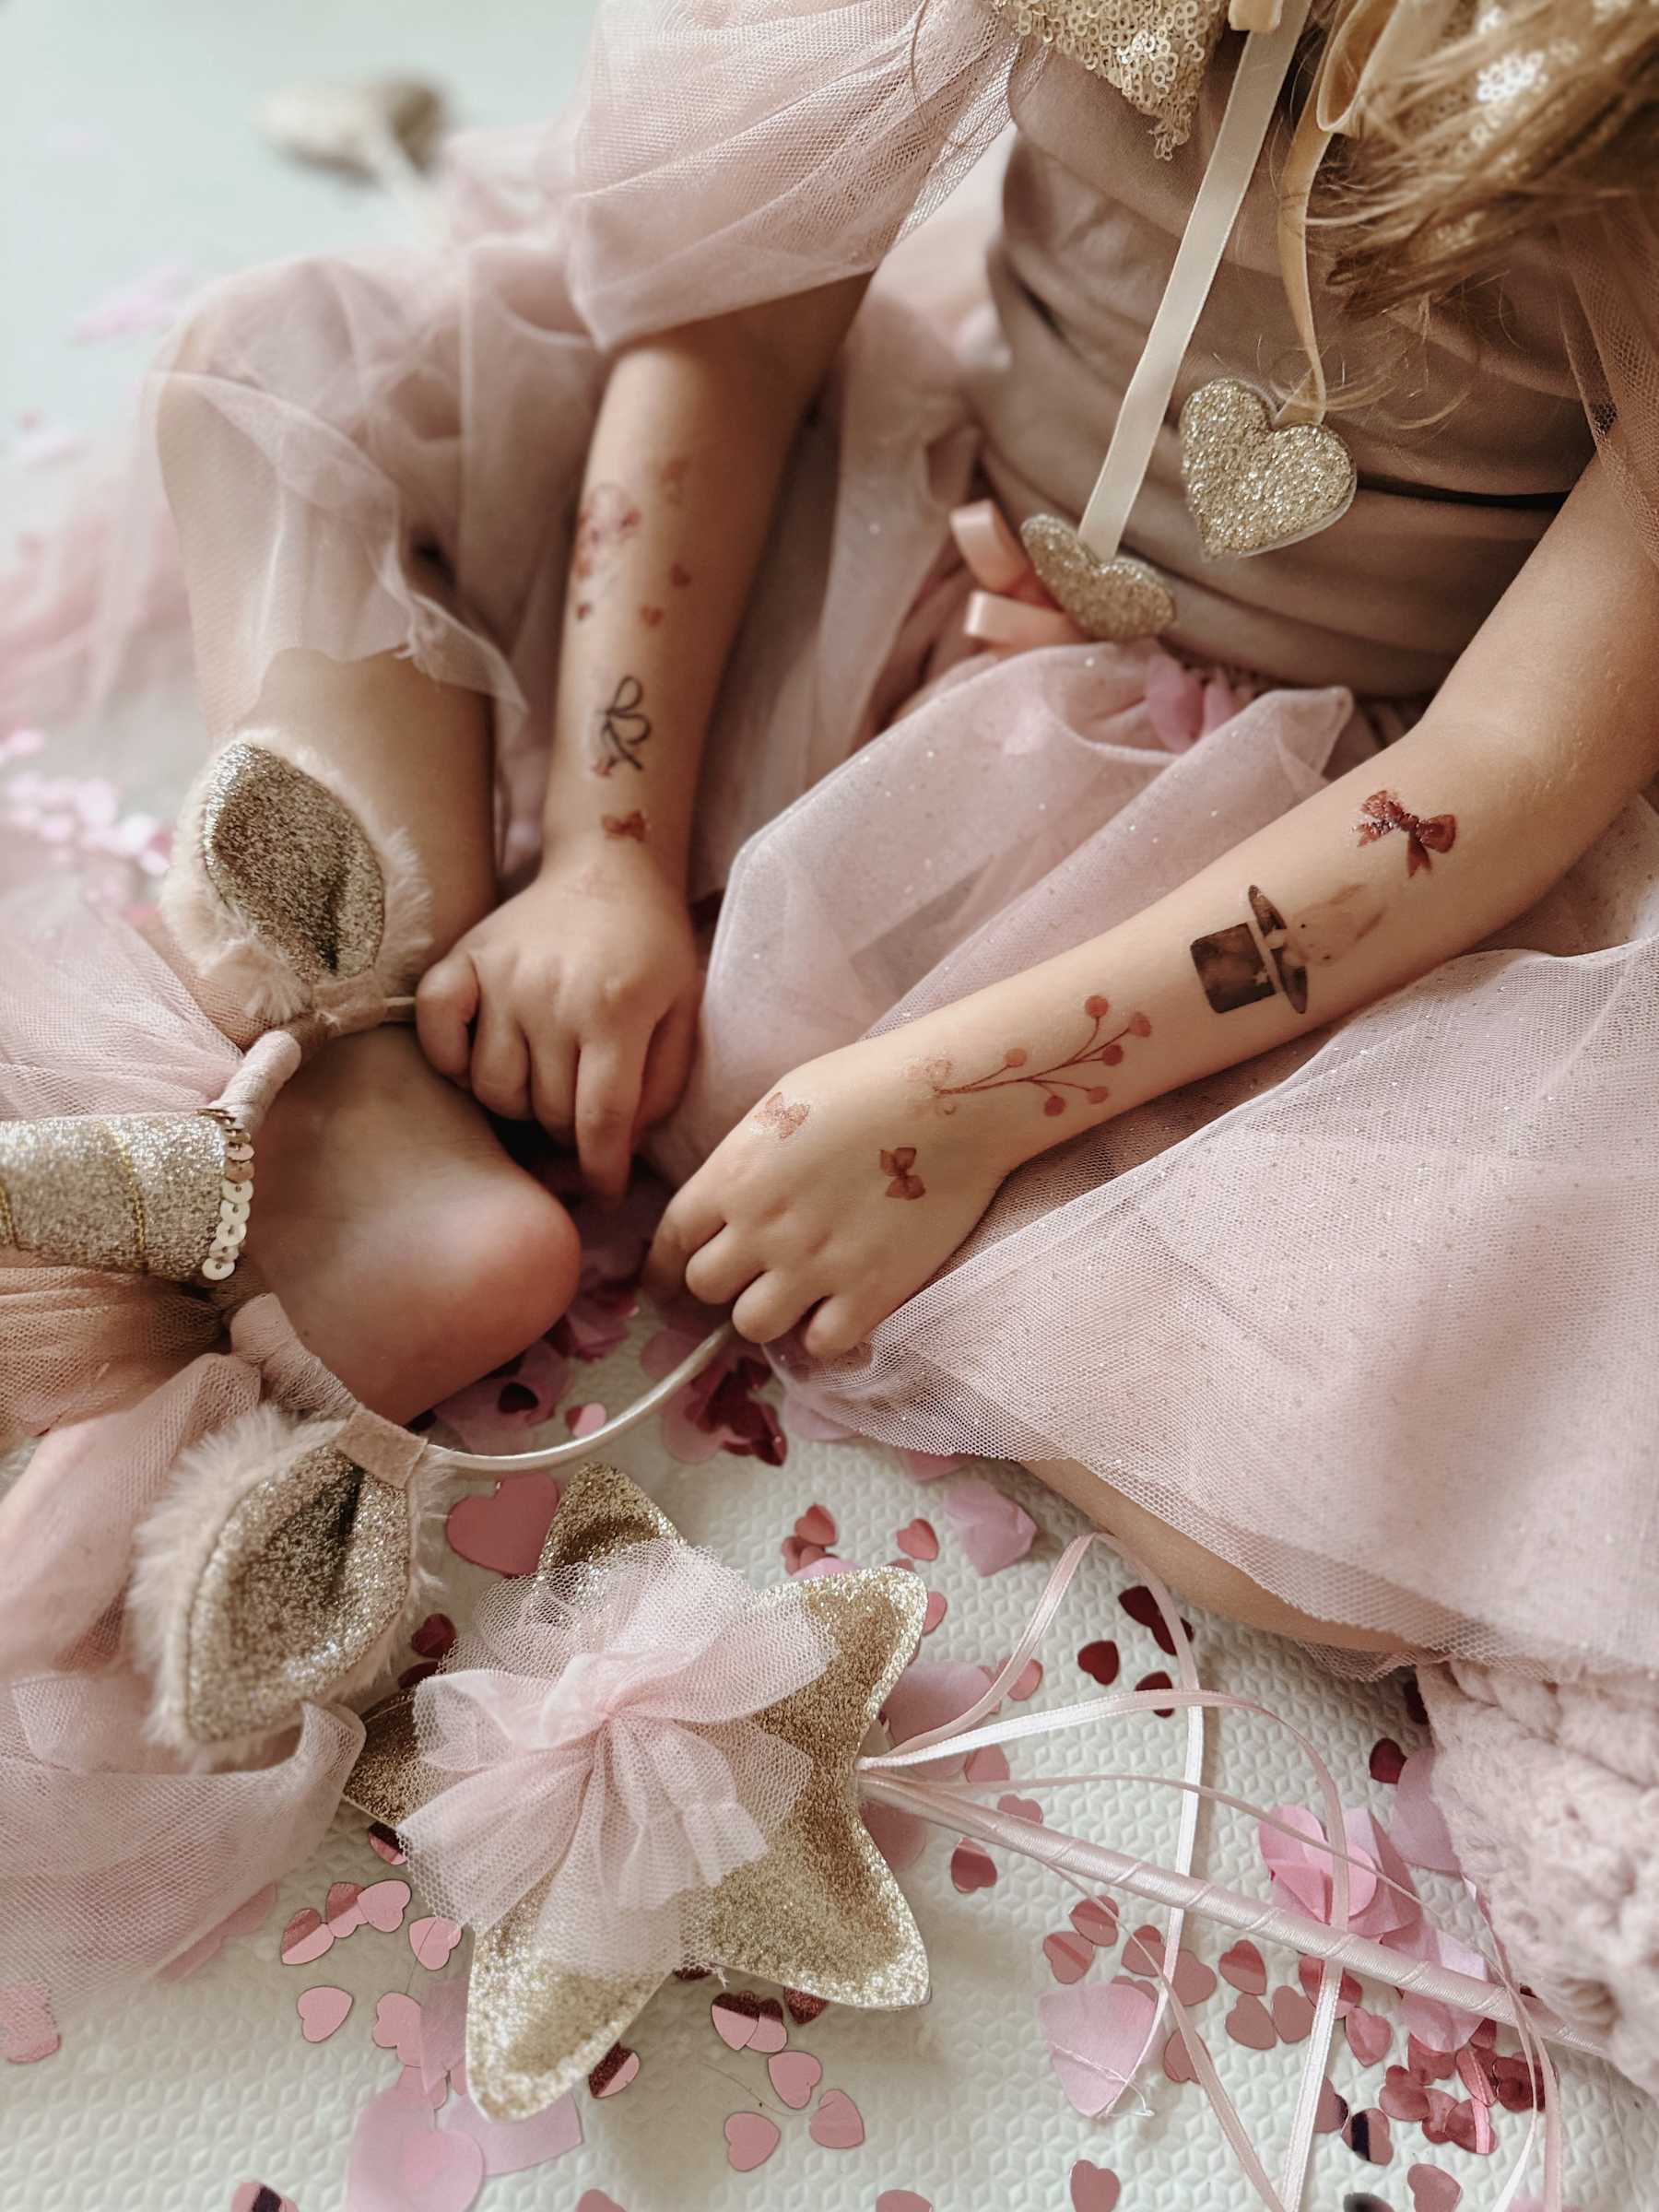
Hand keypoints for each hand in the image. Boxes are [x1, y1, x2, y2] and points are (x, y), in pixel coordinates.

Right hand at [416, 838, 700, 1195]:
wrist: (609, 869)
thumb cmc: (653, 947)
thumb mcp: (684, 1011)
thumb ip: (662, 1083)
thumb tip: (621, 1147)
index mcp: (615, 1012)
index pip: (600, 1118)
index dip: (601, 1169)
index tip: (606, 1192)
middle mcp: (551, 997)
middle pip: (544, 1110)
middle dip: (566, 1133)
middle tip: (580, 1119)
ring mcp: (501, 978)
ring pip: (490, 1087)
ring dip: (516, 1105)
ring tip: (542, 1086)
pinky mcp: (464, 959)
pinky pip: (436, 1033)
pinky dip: (450, 1061)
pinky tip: (482, 1061)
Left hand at [646, 1030, 1006, 1358]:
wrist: (952, 1098)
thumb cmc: (868, 1084)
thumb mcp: (780, 1105)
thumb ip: (743, 1162)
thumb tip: (730, 1200)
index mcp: (733, 1175)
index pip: (670, 1241)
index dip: (664, 1267)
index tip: (669, 1280)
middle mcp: (762, 1228)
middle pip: (705, 1288)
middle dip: (722, 1282)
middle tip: (751, 1274)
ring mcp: (814, 1265)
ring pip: (752, 1326)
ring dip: (767, 1313)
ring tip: (795, 1294)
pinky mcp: (869, 1292)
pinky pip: (820, 1345)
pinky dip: (823, 1333)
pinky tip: (839, 1308)